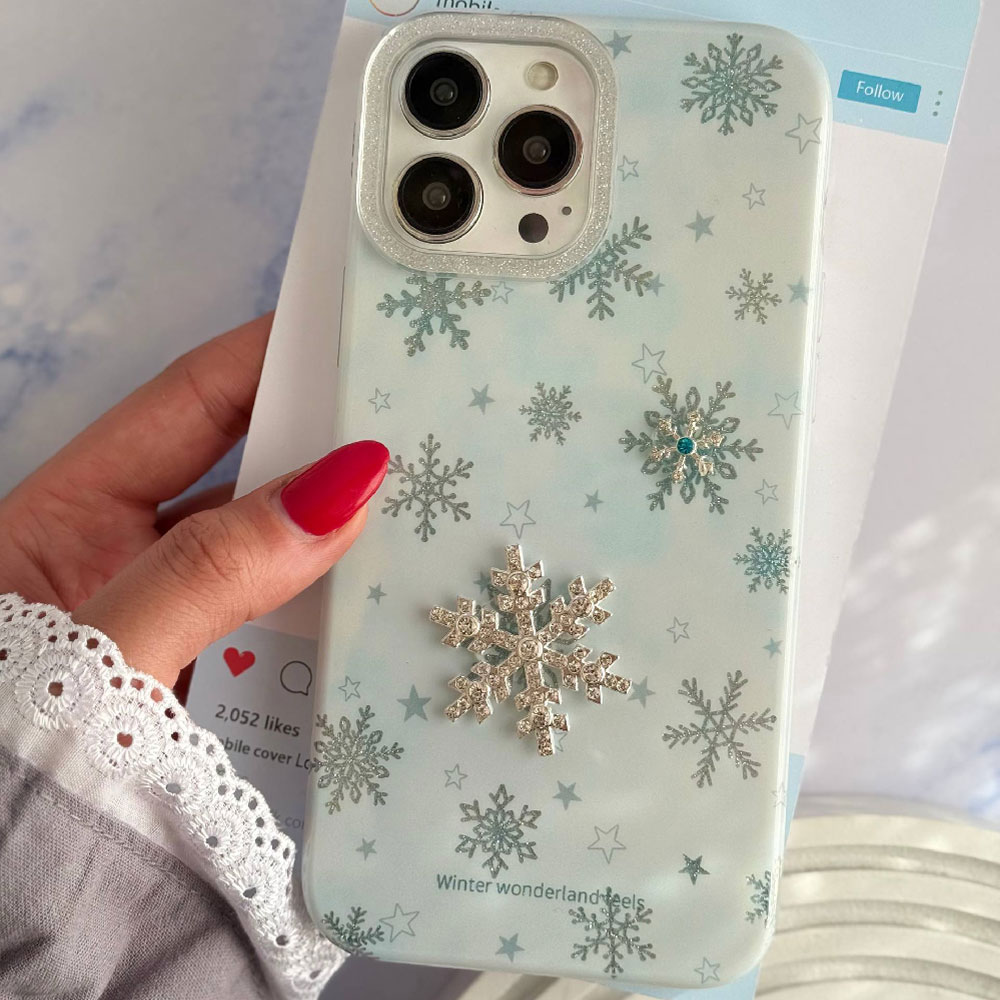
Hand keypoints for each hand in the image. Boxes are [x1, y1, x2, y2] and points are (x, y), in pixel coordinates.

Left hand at [0, 315, 387, 686]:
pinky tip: (377, 616)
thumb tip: (339, 493)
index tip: (343, 328)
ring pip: (267, 562)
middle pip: (238, 480)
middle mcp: (119, 563)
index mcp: (61, 521)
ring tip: (419, 518)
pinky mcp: (202, 688)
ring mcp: (166, 627)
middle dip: (320, 452)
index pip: (181, 409)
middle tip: (410, 423)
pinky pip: (274, 639)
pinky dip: (322, 629)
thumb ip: (208, 576)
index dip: (261, 359)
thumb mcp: (102, 656)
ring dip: (333, 550)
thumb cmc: (17, 757)